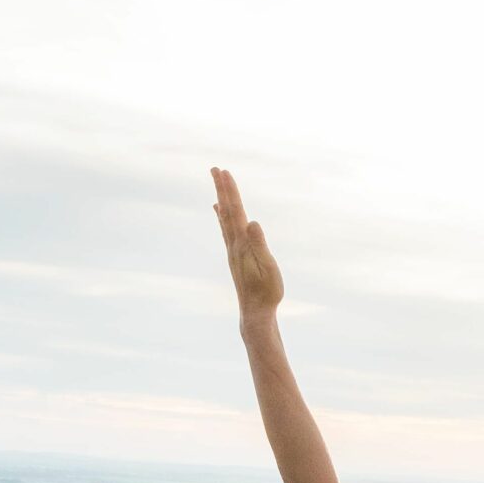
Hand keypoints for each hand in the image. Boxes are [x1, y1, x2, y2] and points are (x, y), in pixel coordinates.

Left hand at [211, 168, 283, 317]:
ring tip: (216, 185)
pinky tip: (220, 213)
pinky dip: (222, 217)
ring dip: (222, 200)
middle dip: (222, 189)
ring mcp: (233, 251)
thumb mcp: (268, 268)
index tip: (224, 172)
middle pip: (227, 211)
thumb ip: (260, 245)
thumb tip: (253, 222)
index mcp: (242, 244)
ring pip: (225, 219)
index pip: (236, 212)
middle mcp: (234, 245)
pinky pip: (226, 230)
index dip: (230, 191)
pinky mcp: (235, 257)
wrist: (255, 313)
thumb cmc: (266, 292)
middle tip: (215, 169)